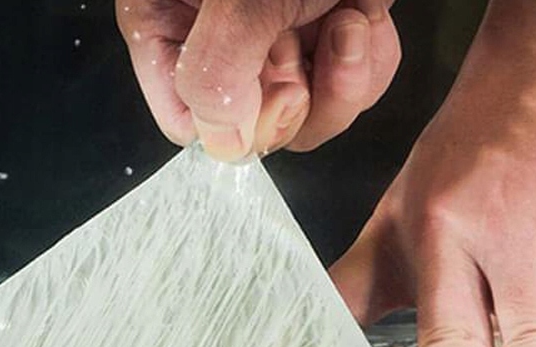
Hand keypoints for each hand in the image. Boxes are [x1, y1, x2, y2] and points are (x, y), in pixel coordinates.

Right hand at [115, 0, 400, 159]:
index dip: (235, 118)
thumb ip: (218, 69)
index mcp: (170, 21)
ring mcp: (271, 40)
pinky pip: (342, 89)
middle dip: (298, 93)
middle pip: (253, 125)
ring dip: (342, 79)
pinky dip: (365, 62)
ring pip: (306, 115)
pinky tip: (364, 15)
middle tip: (305, 32)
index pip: (187, 120)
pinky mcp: (318, 35)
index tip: (273, 79)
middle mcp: (218, 40)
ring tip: (348, 19)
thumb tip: (219, 141)